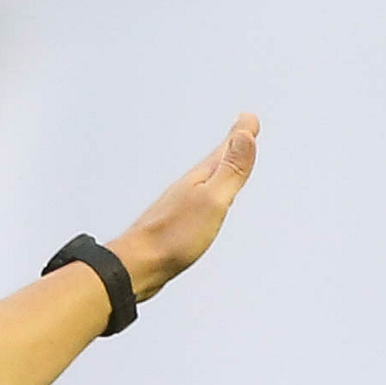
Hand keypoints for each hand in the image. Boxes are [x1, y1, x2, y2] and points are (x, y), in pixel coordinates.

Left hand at [108, 113, 259, 301]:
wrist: (136, 267)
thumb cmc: (173, 237)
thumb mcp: (212, 200)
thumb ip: (230, 169)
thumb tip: (245, 131)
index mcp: (199, 180)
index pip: (225, 151)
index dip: (240, 134)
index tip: (249, 117)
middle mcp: (187, 189)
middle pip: (215, 163)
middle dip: (230, 147)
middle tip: (241, 132)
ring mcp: (179, 207)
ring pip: (205, 182)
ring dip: (218, 170)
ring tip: (224, 164)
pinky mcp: (173, 225)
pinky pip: (196, 203)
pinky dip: (206, 195)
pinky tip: (202, 204)